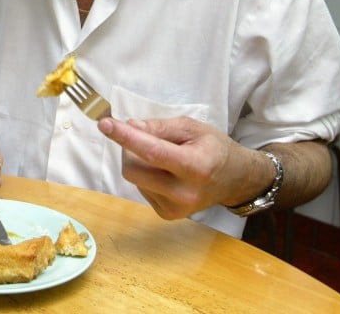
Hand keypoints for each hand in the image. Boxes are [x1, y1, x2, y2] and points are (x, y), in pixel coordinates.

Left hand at [97, 116, 266, 219]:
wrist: (234, 180)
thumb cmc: (213, 148)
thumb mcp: (191, 127)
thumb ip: (159, 127)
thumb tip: (130, 126)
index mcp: (195, 167)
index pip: (152, 152)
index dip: (125, 137)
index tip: (104, 124)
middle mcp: (184, 193)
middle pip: (133, 169)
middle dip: (129, 149)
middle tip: (143, 138)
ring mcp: (175, 208)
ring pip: (134, 178)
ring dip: (138, 162)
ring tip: (162, 157)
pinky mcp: (167, 215)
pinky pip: (141, 189)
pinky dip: (145, 176)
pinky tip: (164, 173)